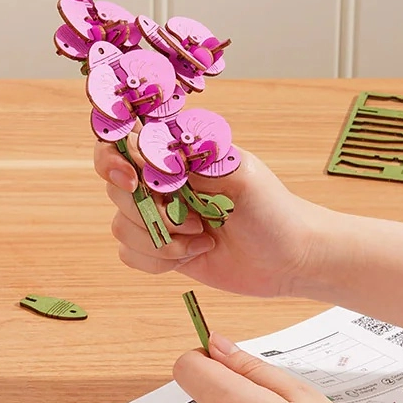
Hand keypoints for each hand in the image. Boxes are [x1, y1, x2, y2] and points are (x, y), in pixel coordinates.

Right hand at [95, 135, 333, 296]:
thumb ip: (193, 160)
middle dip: (150, 212)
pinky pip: (130, 255)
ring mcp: (158, 216)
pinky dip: (159, 261)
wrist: (290, 259)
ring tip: (202, 238)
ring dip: (162, 240)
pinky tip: (195, 254)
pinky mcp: (160, 249)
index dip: (112, 158)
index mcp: (175, 154)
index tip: (133, 180)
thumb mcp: (239, 175)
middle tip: (192, 219)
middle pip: (115, 189)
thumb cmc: (272, 209)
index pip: (122, 141)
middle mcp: (160, 182)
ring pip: (121, 227)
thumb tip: (154, 151)